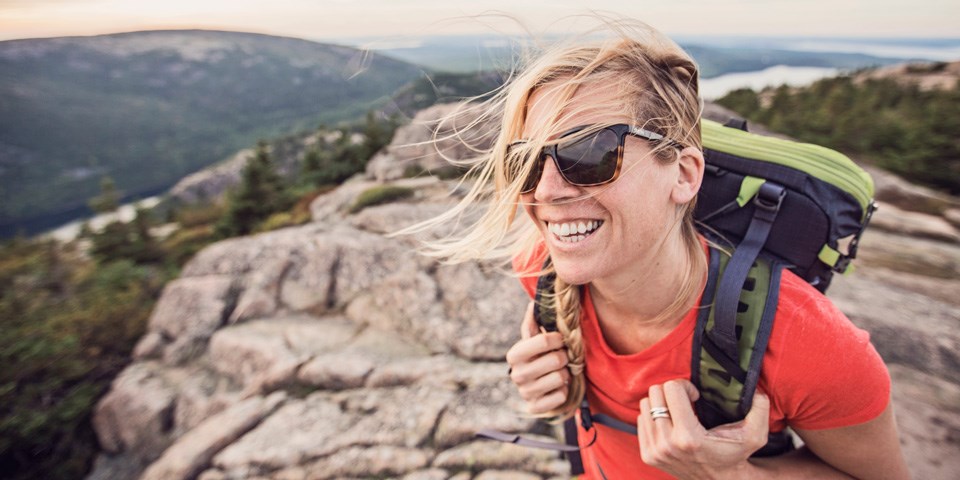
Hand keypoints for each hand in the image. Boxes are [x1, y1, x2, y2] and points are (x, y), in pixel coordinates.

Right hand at [505, 301, 571, 413]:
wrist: (540, 388)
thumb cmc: (541, 358)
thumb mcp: (536, 340)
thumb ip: (534, 323)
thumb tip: (532, 303)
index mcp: (514, 355)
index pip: (544, 340)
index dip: (558, 339)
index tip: (561, 340)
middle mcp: (516, 374)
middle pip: (556, 359)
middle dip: (564, 358)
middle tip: (562, 358)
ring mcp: (525, 393)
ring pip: (560, 378)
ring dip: (565, 375)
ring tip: (559, 373)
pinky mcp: (535, 408)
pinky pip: (560, 397)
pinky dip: (564, 391)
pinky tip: (557, 388)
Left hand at [638, 379, 768, 479]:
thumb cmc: (735, 454)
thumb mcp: (755, 435)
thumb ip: (760, 409)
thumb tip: (757, 390)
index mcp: (688, 438)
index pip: (671, 389)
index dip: (686, 386)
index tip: (695, 396)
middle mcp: (667, 445)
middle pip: (655, 393)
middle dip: (672, 392)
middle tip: (686, 401)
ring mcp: (655, 451)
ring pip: (645, 404)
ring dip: (662, 403)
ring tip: (678, 412)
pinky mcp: (647, 455)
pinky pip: (640, 419)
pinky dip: (654, 416)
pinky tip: (671, 424)